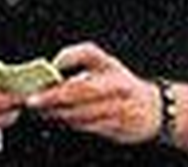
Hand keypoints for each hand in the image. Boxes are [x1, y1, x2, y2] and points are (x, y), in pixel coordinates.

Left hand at [26, 42, 159, 143]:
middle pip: (77, 101)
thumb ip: (78, 54)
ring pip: (79, 117)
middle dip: (51, 103)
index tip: (36, 92)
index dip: (55, 90)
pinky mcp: (117, 131)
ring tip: (40, 109)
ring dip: (56, 114)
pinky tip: (59, 117)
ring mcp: (118, 115)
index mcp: (112, 75)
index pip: (79, 84)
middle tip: (32, 102)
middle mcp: (117, 96)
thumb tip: (55, 63)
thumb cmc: (120, 81)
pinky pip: (87, 128)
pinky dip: (70, 123)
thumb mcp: (104, 60)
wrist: (155, 109)